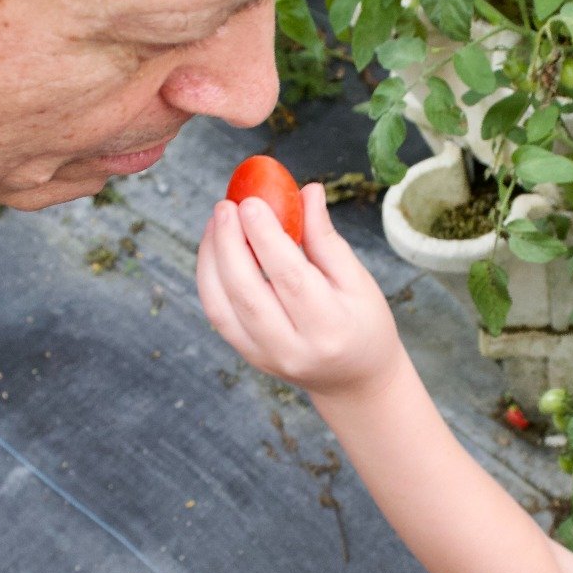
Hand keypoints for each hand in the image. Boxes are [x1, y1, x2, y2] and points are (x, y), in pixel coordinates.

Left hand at [197, 182, 403, 399]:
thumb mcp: (357, 281)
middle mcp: (293, 349)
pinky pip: (217, 314)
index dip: (266, 238)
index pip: (290, 278)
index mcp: (330, 327)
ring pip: (223, 306)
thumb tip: (306, 191)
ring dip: (212, 258)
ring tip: (217, 221)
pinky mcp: (248, 356)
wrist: (354, 381)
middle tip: (225, 206)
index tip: (251, 202)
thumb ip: (326, 239)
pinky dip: (209, 278)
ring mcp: (265, 357)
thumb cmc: (363, 324)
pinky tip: (215, 248)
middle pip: (248, 293)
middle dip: (230, 244)